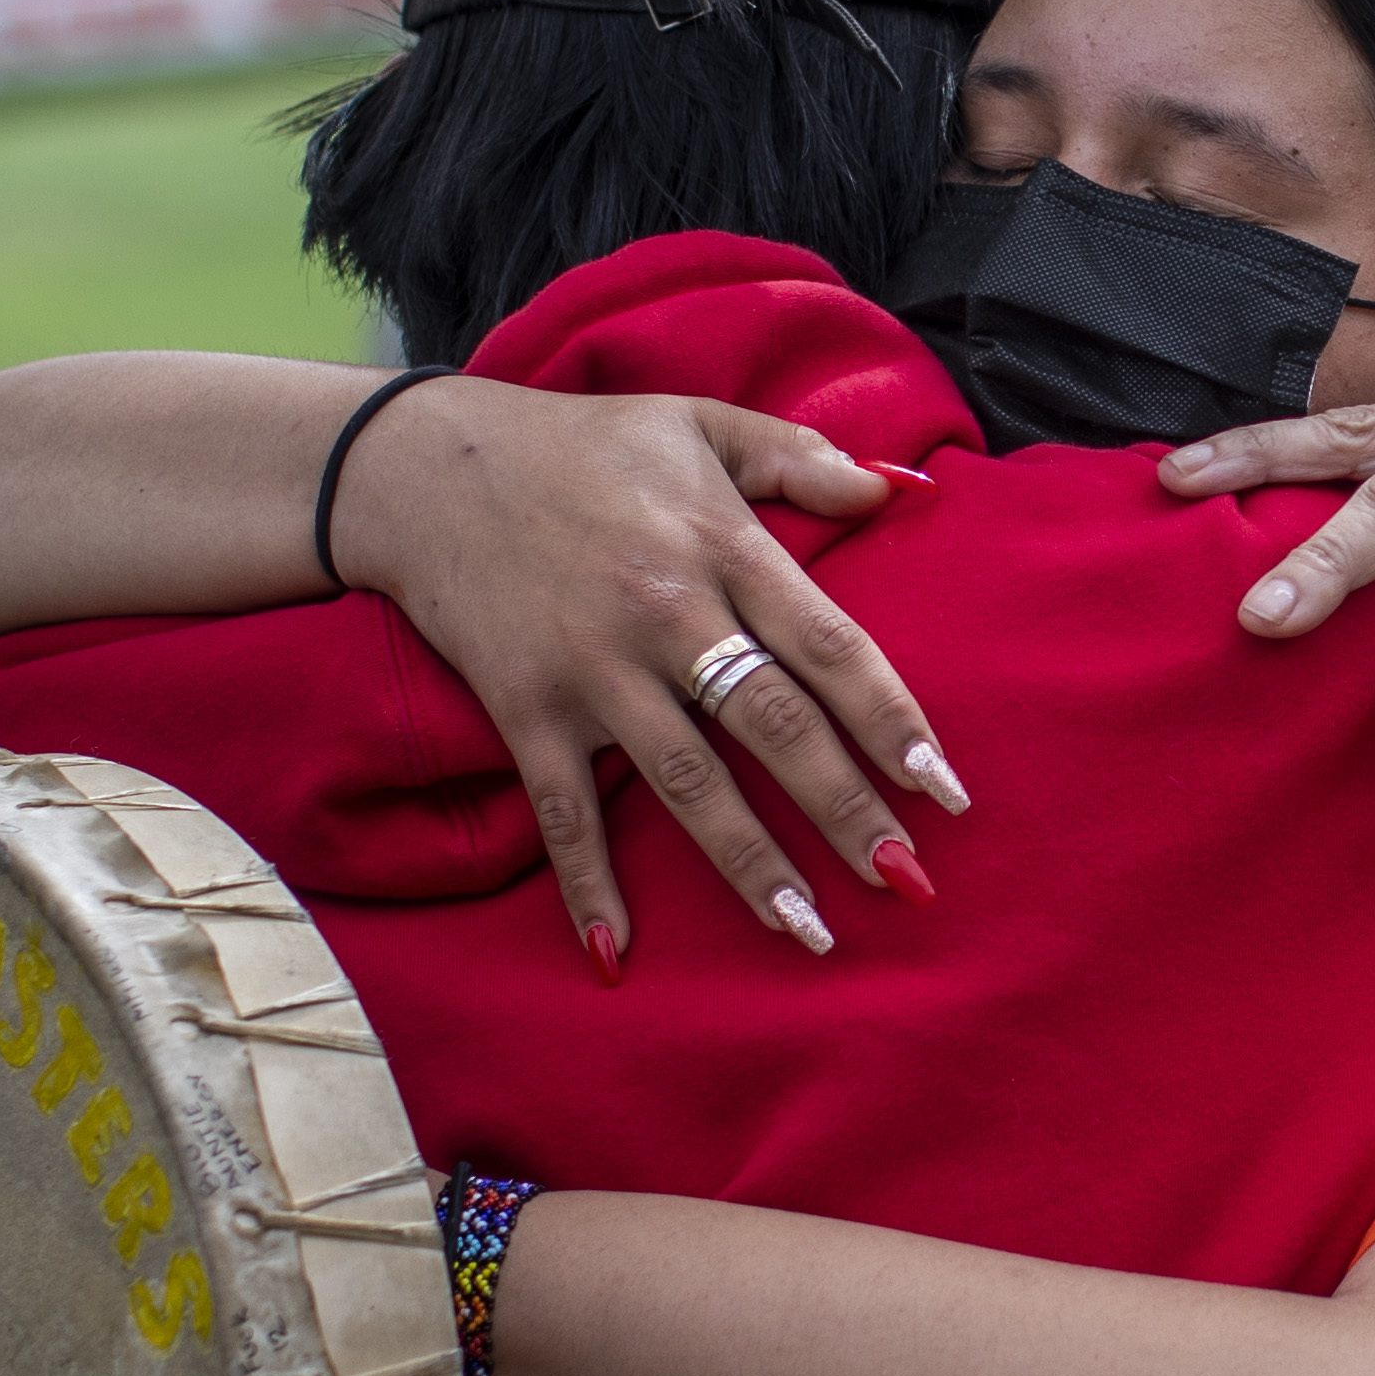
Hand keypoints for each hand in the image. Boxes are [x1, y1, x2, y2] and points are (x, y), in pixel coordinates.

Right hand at [330, 381, 961, 966]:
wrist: (430, 463)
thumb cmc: (583, 445)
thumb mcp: (699, 421)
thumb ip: (801, 456)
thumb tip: (895, 488)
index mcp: (721, 546)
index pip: (828, 644)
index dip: (891, 720)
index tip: (945, 790)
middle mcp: (665, 613)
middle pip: (774, 726)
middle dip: (844, 810)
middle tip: (907, 882)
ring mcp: (594, 669)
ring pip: (686, 782)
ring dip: (748, 864)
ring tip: (808, 932)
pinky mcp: (527, 709)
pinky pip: (565, 811)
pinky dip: (588, 885)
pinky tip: (618, 954)